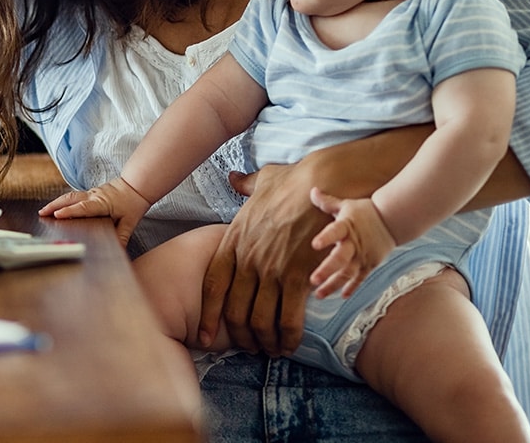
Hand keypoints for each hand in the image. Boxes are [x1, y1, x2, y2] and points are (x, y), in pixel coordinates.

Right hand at [38, 177, 150, 246]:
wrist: (137, 185)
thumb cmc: (133, 202)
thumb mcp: (130, 222)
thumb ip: (123, 236)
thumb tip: (118, 250)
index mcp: (102, 203)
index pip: (83, 207)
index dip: (70, 211)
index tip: (57, 215)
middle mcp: (94, 196)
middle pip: (70, 199)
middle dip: (54, 205)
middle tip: (42, 213)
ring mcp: (91, 193)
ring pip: (70, 196)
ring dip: (56, 202)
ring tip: (44, 211)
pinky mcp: (90, 193)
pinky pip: (74, 196)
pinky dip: (62, 201)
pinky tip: (56, 207)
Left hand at [198, 164, 330, 355]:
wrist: (324, 182)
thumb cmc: (294, 181)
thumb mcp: (261, 181)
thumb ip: (244, 186)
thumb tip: (234, 178)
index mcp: (233, 241)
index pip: (212, 286)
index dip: (208, 315)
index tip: (205, 336)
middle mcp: (247, 259)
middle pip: (234, 311)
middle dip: (240, 336)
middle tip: (249, 348)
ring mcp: (271, 269)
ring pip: (259, 319)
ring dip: (264, 341)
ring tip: (271, 350)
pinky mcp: (298, 276)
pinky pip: (289, 317)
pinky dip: (288, 336)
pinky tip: (291, 344)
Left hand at [308, 188, 395, 298]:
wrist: (393, 220)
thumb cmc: (365, 211)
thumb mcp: (346, 205)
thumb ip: (327, 202)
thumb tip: (312, 190)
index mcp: (346, 226)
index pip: (334, 231)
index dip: (325, 238)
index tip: (314, 244)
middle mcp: (354, 243)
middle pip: (340, 259)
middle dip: (327, 270)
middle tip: (313, 280)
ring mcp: (363, 256)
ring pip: (348, 273)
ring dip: (333, 284)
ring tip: (319, 294)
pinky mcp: (370, 264)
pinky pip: (360, 278)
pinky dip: (352, 287)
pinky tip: (342, 296)